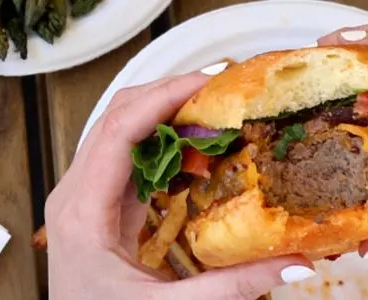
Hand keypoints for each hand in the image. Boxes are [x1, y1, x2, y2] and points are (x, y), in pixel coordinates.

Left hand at [45, 72, 313, 298]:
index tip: (209, 83)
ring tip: (214, 109)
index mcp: (81, 214)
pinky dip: (158, 142)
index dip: (163, 98)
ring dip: (163, 114)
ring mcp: (79, 199)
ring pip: (117, 131)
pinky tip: (194, 146)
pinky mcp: (92, 207)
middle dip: (168, 94)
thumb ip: (233, 286)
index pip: (118, 132)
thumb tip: (295, 261)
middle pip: (115, 118)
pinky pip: (122, 157)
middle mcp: (72, 197)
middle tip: (222, 88)